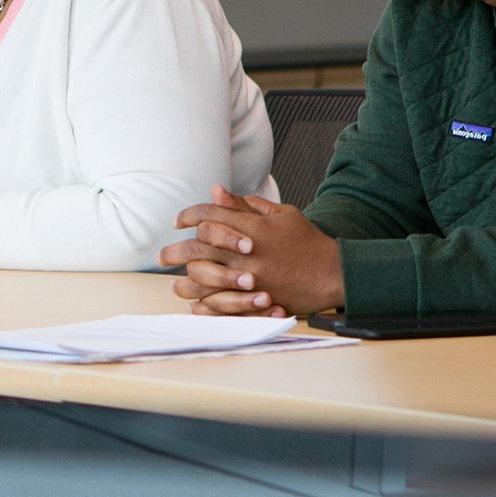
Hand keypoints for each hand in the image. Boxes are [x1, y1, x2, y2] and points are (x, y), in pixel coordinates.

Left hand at [157, 184, 344, 315]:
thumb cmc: (306, 241)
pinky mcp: (254, 302)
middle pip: (197, 249)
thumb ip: (245, 205)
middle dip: (175, 250)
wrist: (333, 274)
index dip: (189, 215)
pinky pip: (218, 306)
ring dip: (184, 280)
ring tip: (176, 281)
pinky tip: (195, 301)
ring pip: (202, 280)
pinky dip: (202, 305)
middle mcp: (247, 254)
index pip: (209, 216)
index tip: (180, 221)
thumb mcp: (280, 214)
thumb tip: (216, 190)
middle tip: (162, 256)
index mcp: (252, 229)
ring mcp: (249, 280)